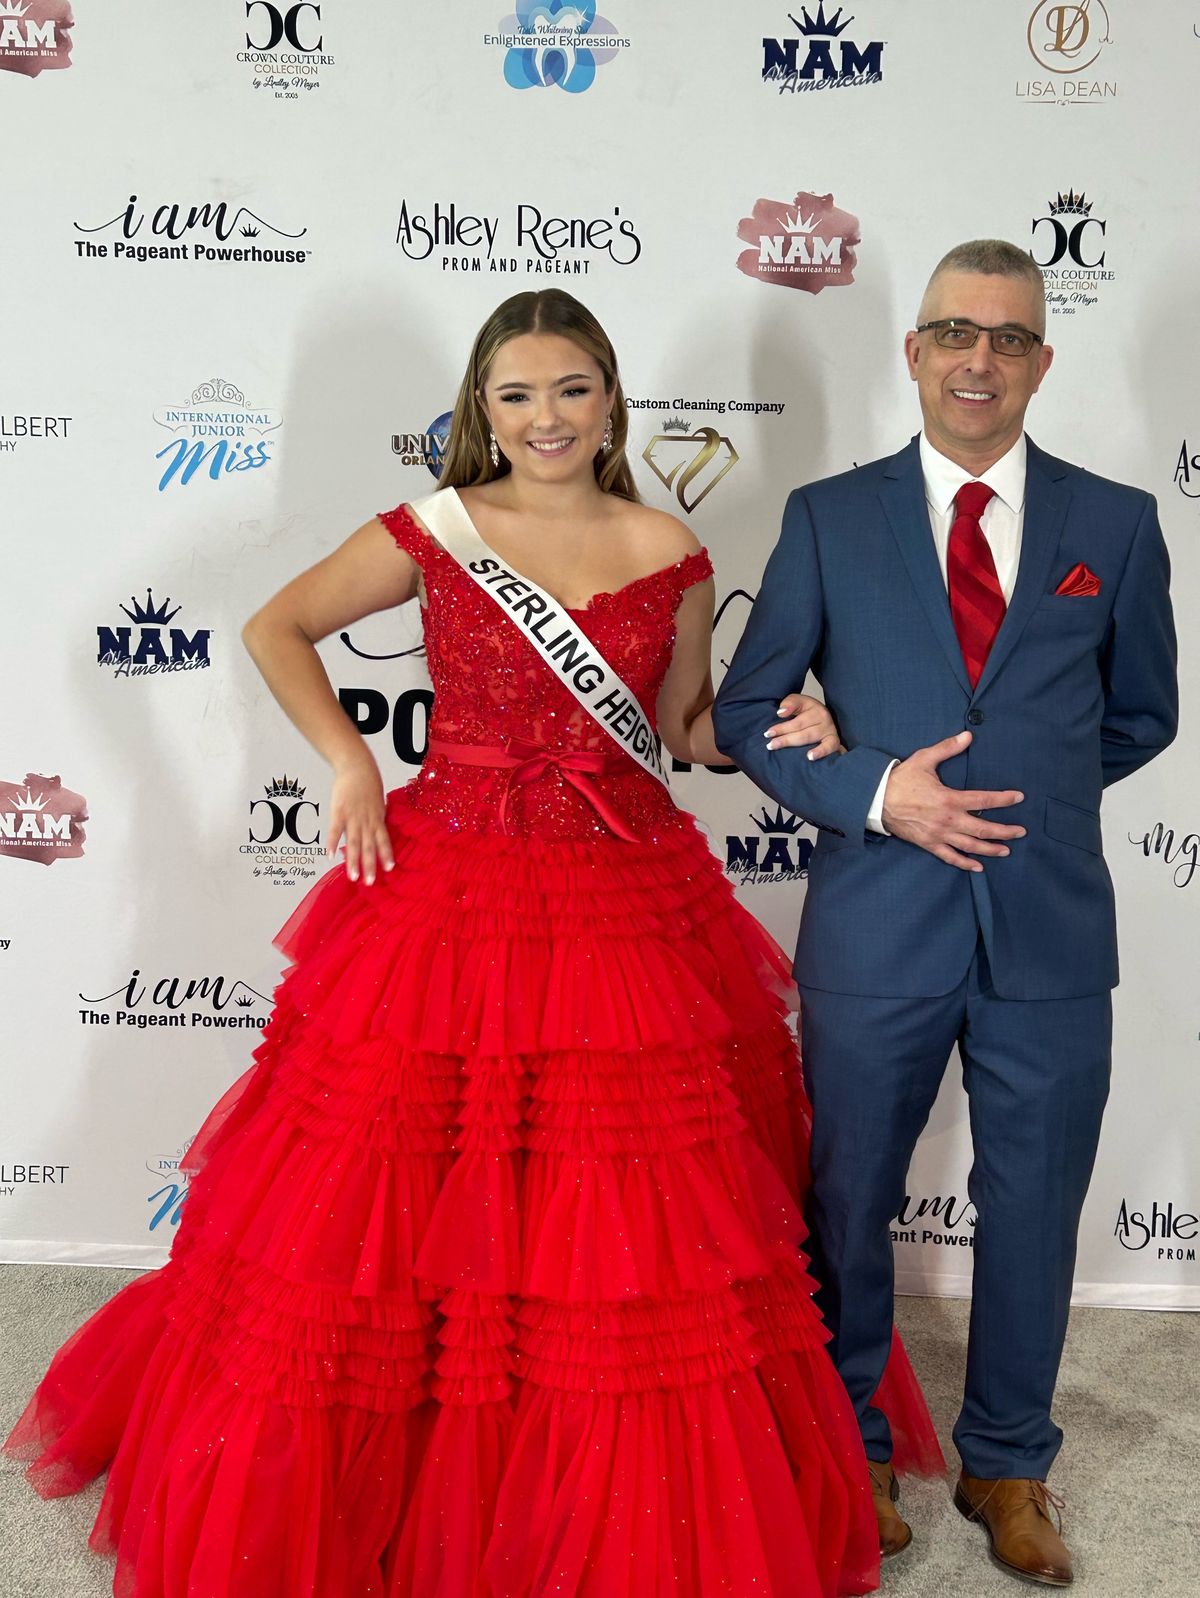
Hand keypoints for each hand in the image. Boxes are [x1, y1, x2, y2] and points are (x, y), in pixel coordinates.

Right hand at [326, 754, 394, 885]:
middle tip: (370, 882)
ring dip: (353, 861)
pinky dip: (332, 843)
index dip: (386, 854)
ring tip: (352, 877)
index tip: (389, 869)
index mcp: (378, 818)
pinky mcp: (338, 811)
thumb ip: (377, 819)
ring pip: (353, 843)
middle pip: (369, 846)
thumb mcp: (379, 802)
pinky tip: (330, 855)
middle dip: (369, 865)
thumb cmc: (369, 783)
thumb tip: (378, 833)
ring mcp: (352, 817)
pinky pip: (335, 830)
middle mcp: (367, 820)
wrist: (357, 766)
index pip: (384, 840)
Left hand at [764, 693, 844, 760]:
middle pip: (801, 729)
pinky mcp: (834, 740)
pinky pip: (830, 747)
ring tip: (783, 749)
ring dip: (795, 743)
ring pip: (810, 737)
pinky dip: (821, 752)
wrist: (823, 719)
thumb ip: (789, 703)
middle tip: (770, 745)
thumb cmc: (807, 711)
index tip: (768, 733)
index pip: (795, 719)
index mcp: (813, 706)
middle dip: (784, 738)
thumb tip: (781, 713)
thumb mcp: (797, 702)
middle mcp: (823, 717)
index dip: (781, 727)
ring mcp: (829, 729)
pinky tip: (810, 757)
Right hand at [881, 731, 1024, 871]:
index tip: (1019, 798)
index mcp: (949, 799)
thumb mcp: (924, 759)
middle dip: (1005, 831)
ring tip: (1006, 850)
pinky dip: (965, 864)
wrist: (876, 800)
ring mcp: (939, 835)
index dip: (1004, 799)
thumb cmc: (901, 779)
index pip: (984, 800)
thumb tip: (968, 736)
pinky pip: (950, 857)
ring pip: (970, 846)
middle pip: (983, 829)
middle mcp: (948, 820)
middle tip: (1021, 832)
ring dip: (990, 849)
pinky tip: (978, 867)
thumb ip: (948, 748)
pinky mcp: (929, 844)